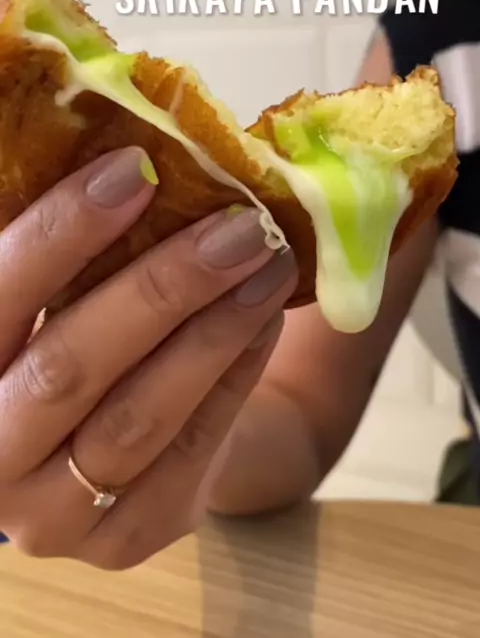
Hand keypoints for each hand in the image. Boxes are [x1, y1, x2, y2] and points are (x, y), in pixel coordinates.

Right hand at [0, 147, 296, 569]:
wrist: (118, 441)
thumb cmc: (76, 340)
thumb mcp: (55, 294)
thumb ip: (72, 250)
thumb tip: (136, 143)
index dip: (60, 231)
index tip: (137, 168)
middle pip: (68, 368)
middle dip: (160, 288)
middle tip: (239, 226)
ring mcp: (54, 515)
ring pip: (139, 417)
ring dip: (214, 330)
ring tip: (268, 264)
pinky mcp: (127, 539)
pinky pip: (190, 450)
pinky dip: (234, 375)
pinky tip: (264, 317)